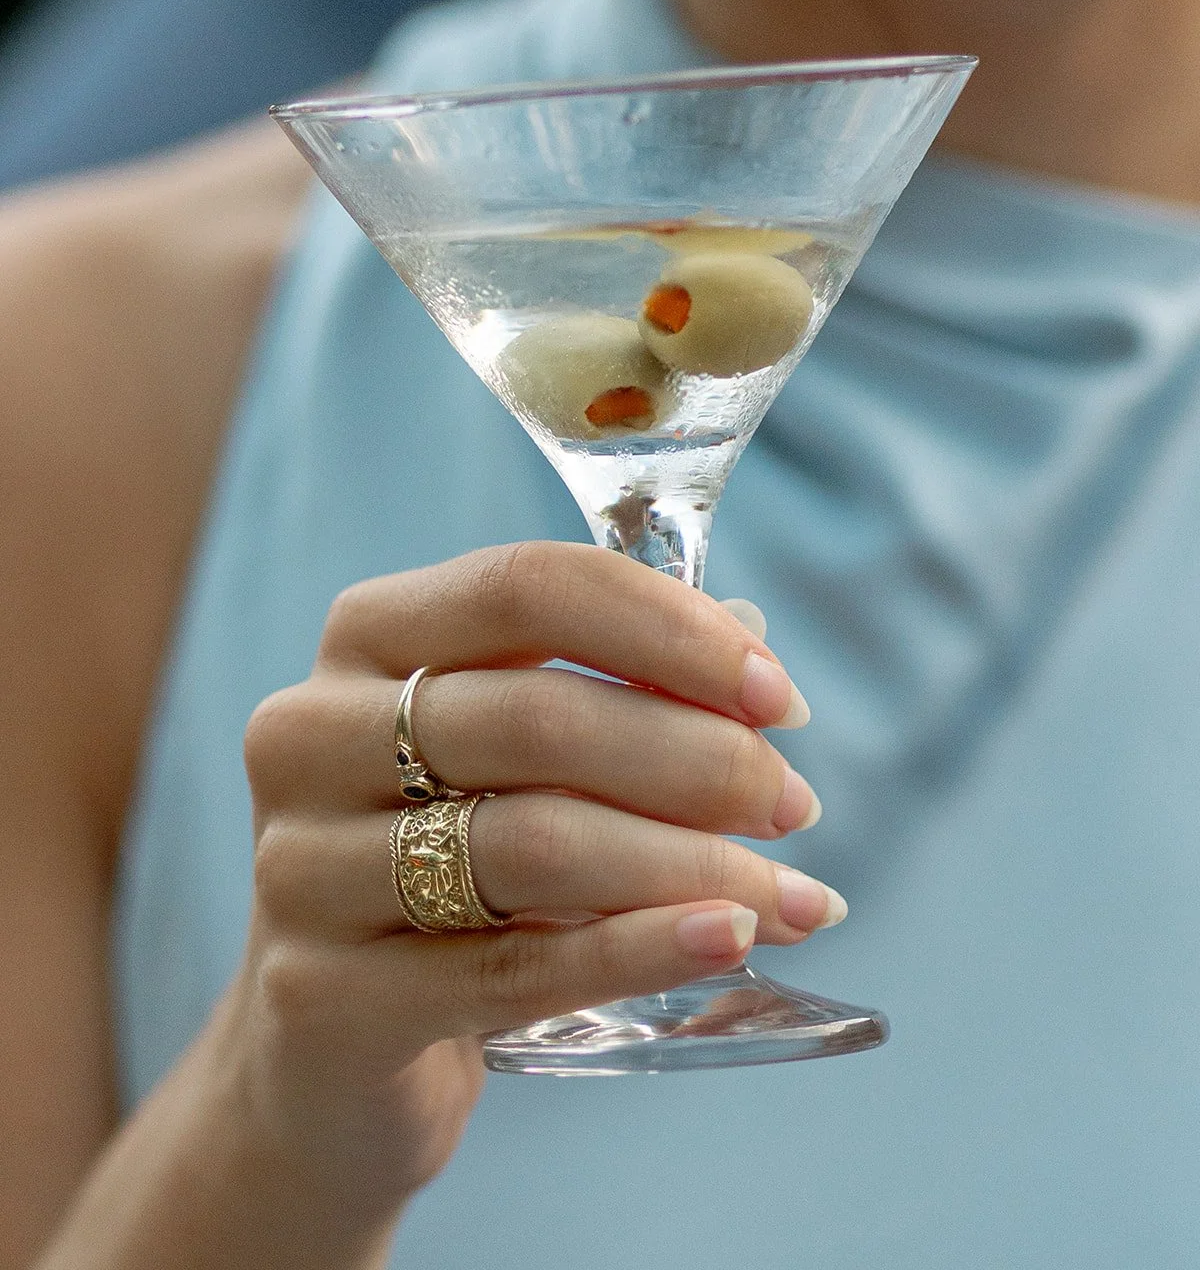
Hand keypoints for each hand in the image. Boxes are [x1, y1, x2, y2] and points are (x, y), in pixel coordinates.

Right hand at [219, 541, 839, 1233]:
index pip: (528, 586)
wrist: (331, 1042)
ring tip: (794, 896)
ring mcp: (299, 866)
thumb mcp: (517, 757)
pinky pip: (511, 966)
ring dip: (690, 864)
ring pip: (531, 843)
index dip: (669, 630)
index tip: (777, 696)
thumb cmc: (447, 858)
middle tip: (794, 807)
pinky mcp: (322, 996)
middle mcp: (310, 731)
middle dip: (698, 759)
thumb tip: (757, 669)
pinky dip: (639, 948)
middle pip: (537, 717)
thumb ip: (618, 692)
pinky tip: (728, 937)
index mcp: (368, 635)